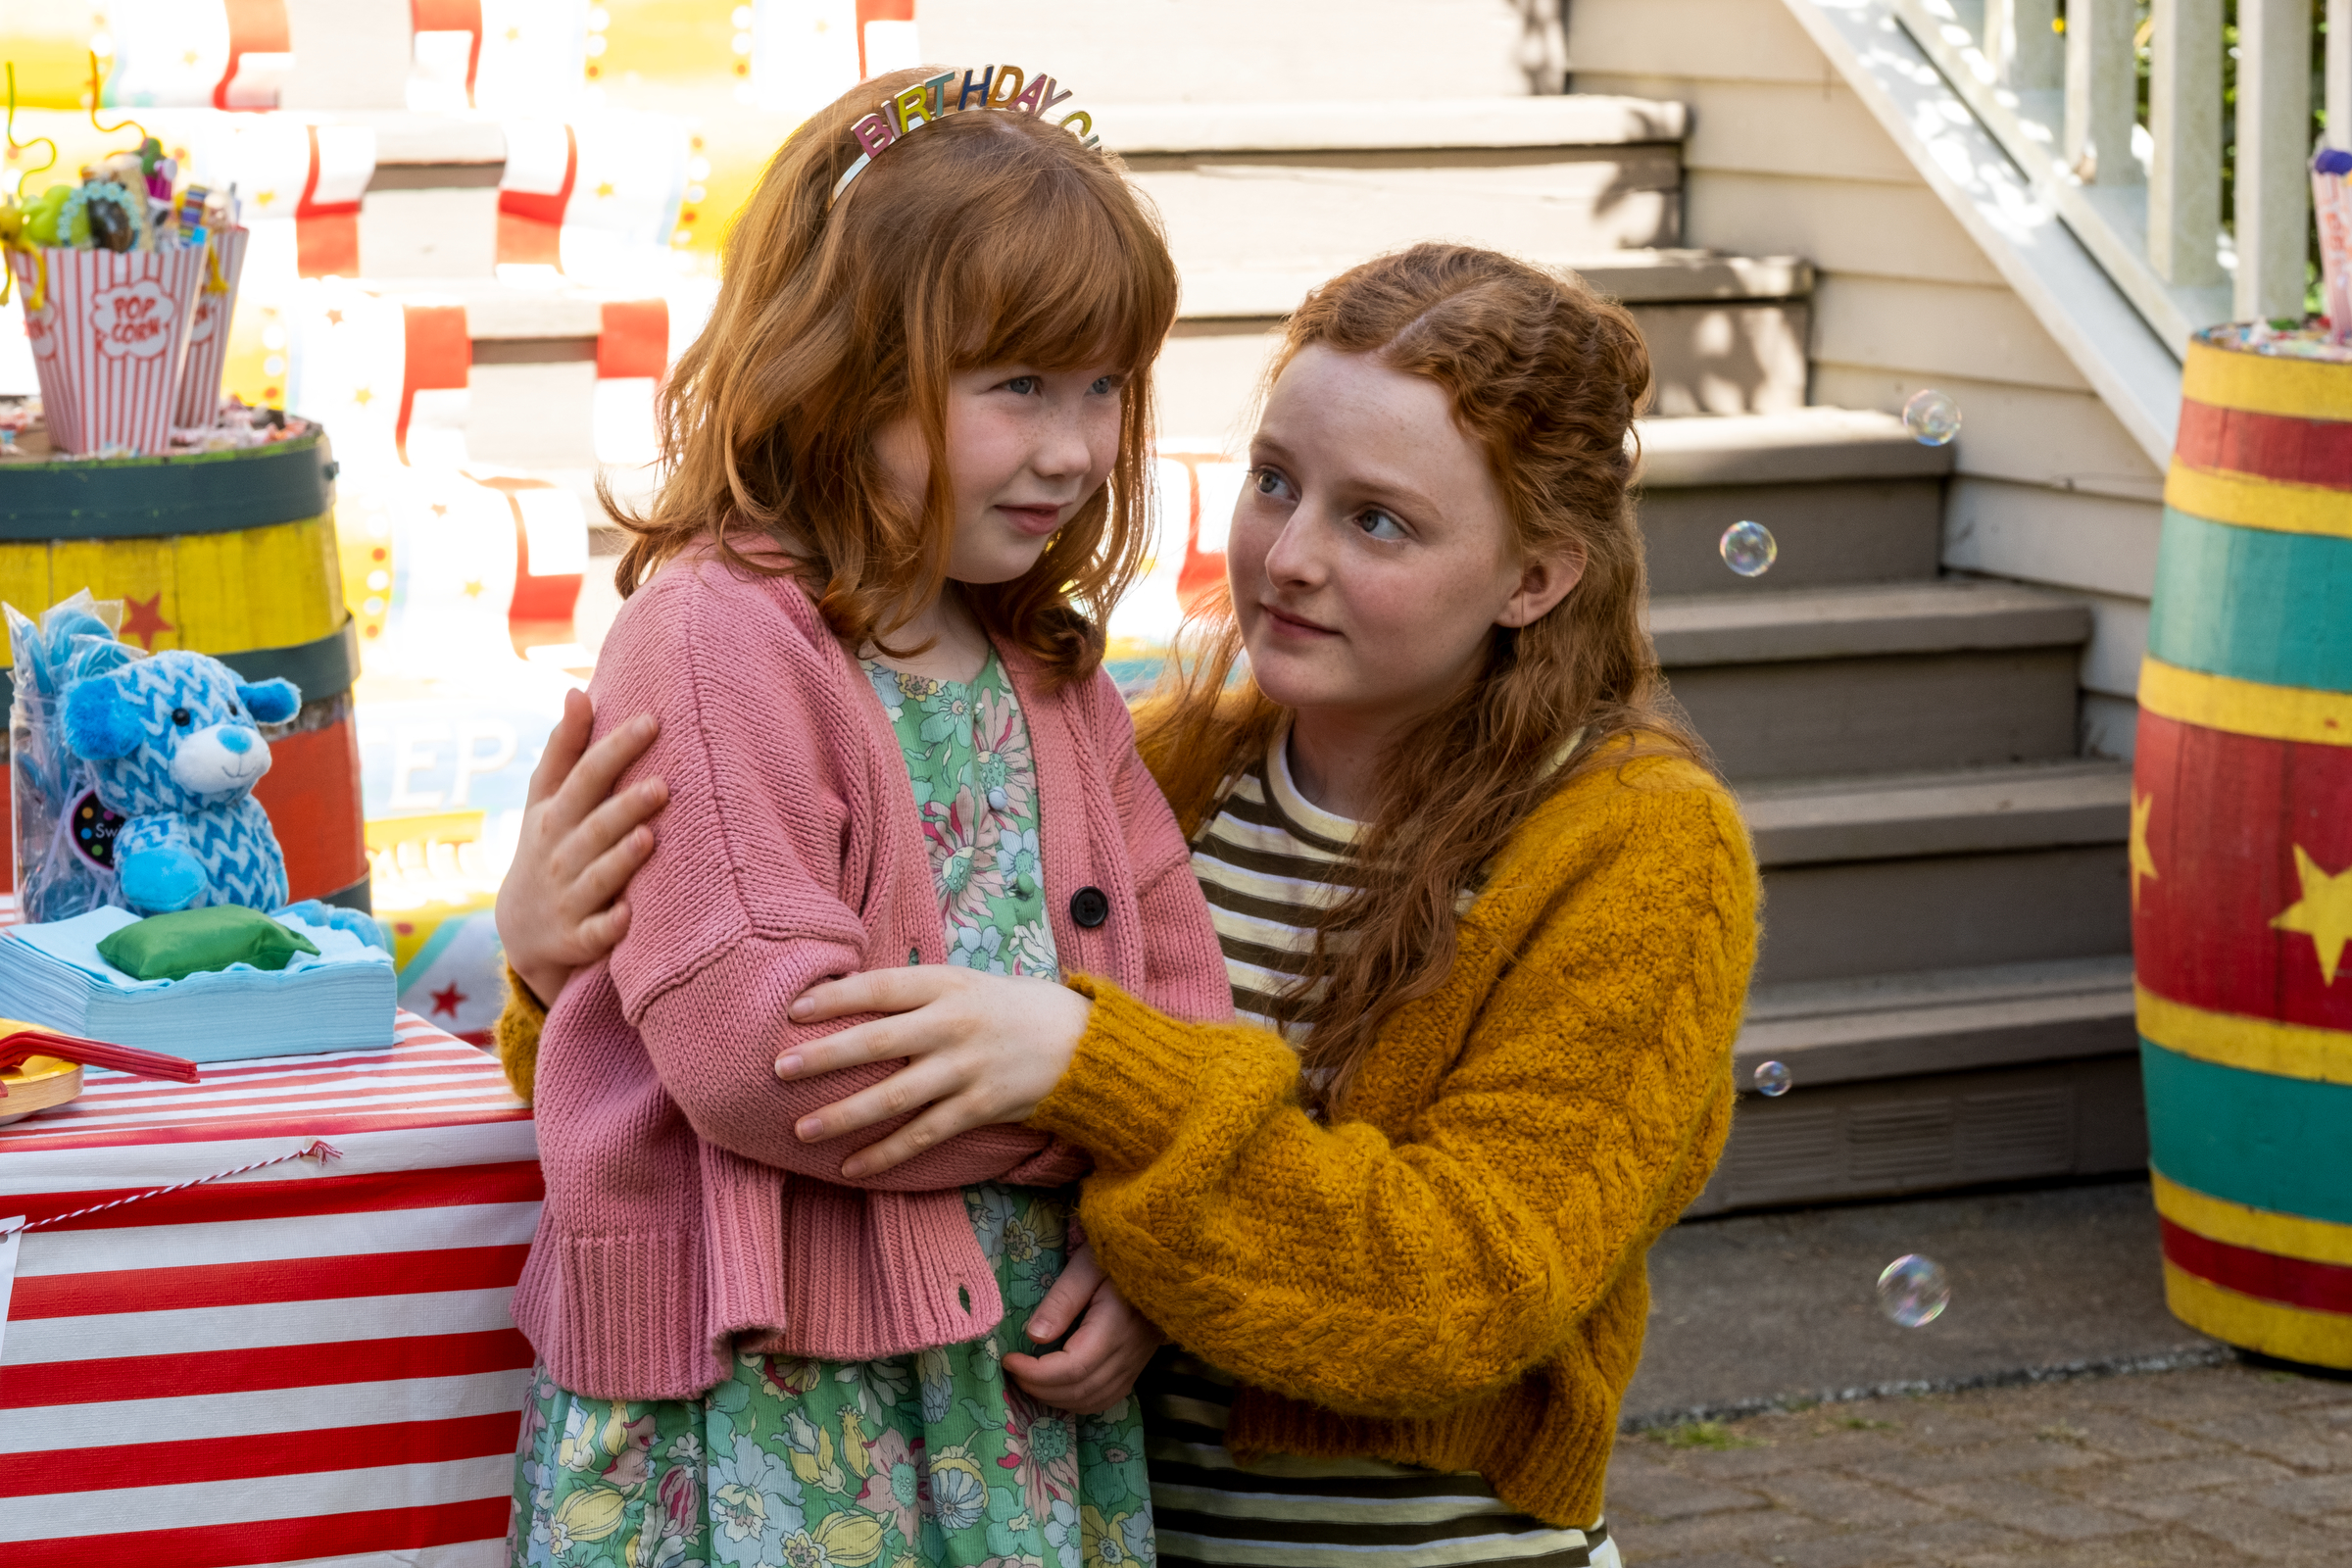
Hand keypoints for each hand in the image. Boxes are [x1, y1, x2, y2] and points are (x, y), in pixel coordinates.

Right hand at [495, 689, 666, 1005]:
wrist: (521, 929)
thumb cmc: (548, 845)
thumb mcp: (545, 800)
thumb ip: (565, 747)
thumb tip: (577, 690)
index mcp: (555, 815)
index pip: (586, 776)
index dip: (615, 749)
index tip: (652, 720)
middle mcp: (560, 853)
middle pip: (594, 825)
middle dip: (625, 805)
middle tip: (663, 785)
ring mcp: (569, 897)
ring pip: (598, 877)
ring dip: (620, 859)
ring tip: (648, 837)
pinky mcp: (579, 938)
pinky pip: (596, 933)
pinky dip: (610, 926)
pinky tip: (630, 915)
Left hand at [780, 967, 1090, 1177]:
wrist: (1080, 1043)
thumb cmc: (1007, 1009)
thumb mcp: (964, 984)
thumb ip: (913, 993)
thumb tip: (843, 997)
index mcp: (947, 985)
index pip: (881, 987)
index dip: (835, 997)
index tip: (793, 1011)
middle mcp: (954, 1025)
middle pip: (879, 1041)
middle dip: (826, 1056)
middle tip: (780, 1068)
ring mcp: (967, 1069)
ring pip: (896, 1096)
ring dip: (845, 1115)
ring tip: (800, 1129)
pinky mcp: (980, 1107)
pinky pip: (923, 1135)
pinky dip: (885, 1154)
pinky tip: (850, 1168)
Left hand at [1004, 1245, 1164, 1414]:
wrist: (1164, 1261)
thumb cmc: (1120, 1255)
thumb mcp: (1087, 1265)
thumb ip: (1062, 1299)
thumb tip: (1034, 1336)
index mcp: (1116, 1326)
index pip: (1072, 1368)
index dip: (1035, 1373)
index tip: (1009, 1359)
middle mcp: (1128, 1353)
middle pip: (1079, 1390)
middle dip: (1038, 1387)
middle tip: (1012, 1370)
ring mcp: (1135, 1363)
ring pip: (1092, 1401)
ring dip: (1055, 1398)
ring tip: (1028, 1379)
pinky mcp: (1136, 1366)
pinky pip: (1106, 1398)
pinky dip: (1076, 1401)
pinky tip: (1056, 1387)